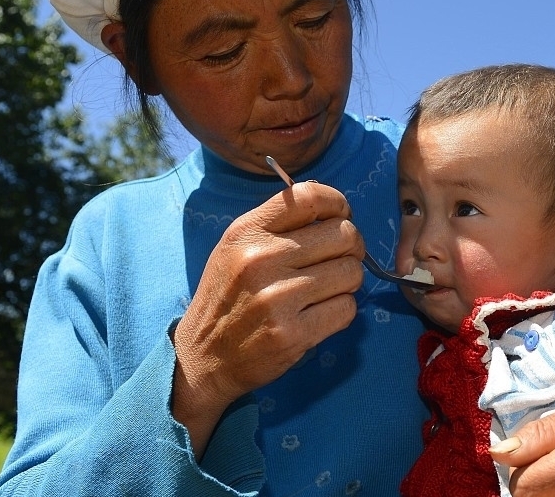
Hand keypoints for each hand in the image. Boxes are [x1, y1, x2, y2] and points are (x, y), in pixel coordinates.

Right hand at [170, 181, 364, 455]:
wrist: (203, 357)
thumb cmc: (227, 297)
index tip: (341, 215)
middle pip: (343, 234)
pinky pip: (347, 308)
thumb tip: (331, 205)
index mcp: (247, 232)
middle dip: (351, 246)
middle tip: (340, 258)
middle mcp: (261, 259)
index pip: (310, 197)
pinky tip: (321, 313)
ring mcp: (277, 298)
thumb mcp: (236, 248)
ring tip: (328, 288)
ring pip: (351, 271)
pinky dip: (342, 310)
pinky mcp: (293, 334)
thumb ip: (277, 224)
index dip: (338, 202)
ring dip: (348, 280)